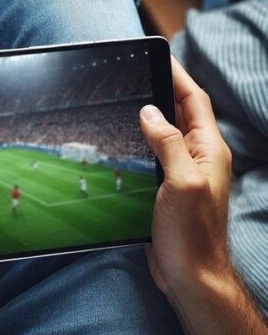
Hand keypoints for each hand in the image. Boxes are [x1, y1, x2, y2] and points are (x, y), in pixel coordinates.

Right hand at [139, 57, 232, 299]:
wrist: (192, 276)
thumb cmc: (191, 234)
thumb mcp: (182, 182)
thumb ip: (168, 144)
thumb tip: (150, 113)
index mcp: (209, 150)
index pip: (194, 101)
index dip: (177, 77)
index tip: (158, 57)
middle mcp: (200, 158)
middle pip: (181, 113)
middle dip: (162, 90)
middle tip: (137, 72)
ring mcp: (185, 174)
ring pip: (168, 134)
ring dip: (150, 115)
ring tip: (128, 98)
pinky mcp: (170, 190)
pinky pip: (157, 155)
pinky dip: (142, 141)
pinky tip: (125, 140)